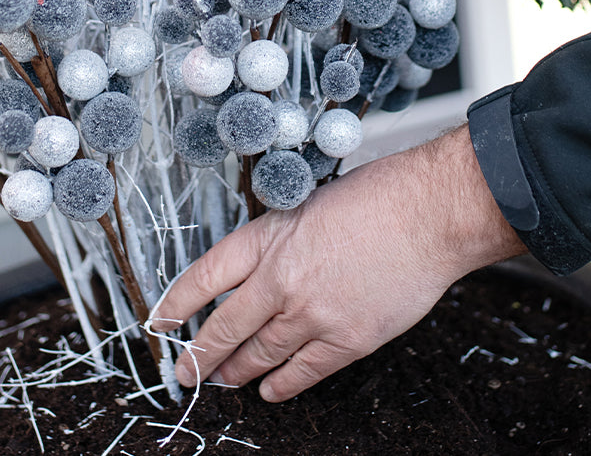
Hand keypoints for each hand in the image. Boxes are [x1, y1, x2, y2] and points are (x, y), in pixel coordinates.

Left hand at [150, 124, 526, 401]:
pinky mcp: (348, 338)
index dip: (176, 304)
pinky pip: (304, 372)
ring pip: (259, 354)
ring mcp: (313, 312)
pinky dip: (282, 385)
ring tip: (221, 382)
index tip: (160, 323)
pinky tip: (269, 391)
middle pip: (224, 326)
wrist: (430, 213)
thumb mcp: (308, 203)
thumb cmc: (379, 198)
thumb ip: (279, 241)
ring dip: (235, 372)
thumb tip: (258, 276)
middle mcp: (281, 278)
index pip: (203, 277)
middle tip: (185, 372)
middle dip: (199, 355)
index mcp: (268, 238)